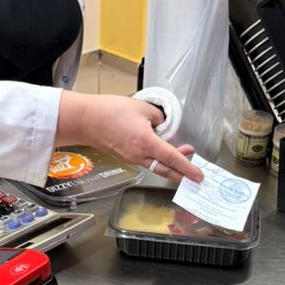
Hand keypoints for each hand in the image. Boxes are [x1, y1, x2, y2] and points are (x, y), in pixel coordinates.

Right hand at [55, 91, 202, 183]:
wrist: (86, 120)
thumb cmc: (110, 112)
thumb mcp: (142, 108)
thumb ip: (158, 118)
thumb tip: (163, 126)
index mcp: (147, 143)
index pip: (173, 159)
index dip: (188, 168)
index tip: (199, 176)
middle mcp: (139, 156)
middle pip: (166, 170)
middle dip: (182, 173)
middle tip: (194, 173)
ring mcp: (131, 158)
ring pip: (156, 166)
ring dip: (170, 165)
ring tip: (181, 155)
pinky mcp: (125, 156)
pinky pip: (146, 161)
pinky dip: (157, 159)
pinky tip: (160, 150)